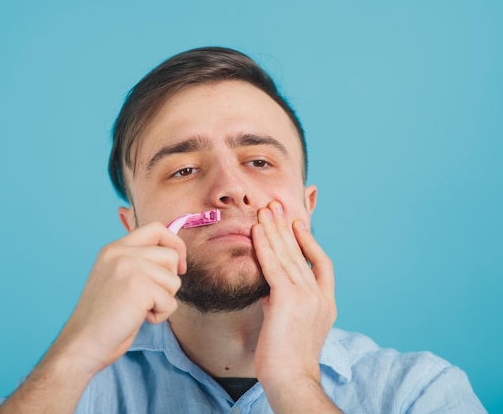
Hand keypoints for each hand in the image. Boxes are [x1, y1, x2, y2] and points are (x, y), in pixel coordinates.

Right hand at [51, 222, 186, 375]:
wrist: (83, 343)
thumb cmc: (104, 317)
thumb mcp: (117, 277)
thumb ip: (138, 262)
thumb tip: (176, 258)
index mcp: (114, 248)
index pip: (156, 228)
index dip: (174, 245)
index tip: (178, 267)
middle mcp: (120, 252)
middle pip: (171, 255)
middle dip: (169, 281)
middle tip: (148, 297)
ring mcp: (129, 267)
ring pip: (174, 280)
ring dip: (163, 301)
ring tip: (139, 309)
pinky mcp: (139, 287)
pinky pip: (170, 302)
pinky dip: (160, 316)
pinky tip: (138, 319)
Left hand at [251, 201, 337, 411]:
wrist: (291, 379)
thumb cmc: (286, 358)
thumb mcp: (290, 323)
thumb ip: (283, 302)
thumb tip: (269, 289)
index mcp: (326, 302)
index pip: (321, 263)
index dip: (309, 241)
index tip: (296, 223)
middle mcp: (320, 296)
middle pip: (302, 253)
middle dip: (287, 227)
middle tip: (276, 205)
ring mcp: (307, 296)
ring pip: (288, 255)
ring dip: (274, 230)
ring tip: (265, 210)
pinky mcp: (288, 299)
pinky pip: (273, 266)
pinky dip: (264, 246)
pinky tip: (256, 231)